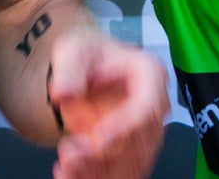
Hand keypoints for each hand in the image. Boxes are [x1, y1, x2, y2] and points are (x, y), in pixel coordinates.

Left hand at [47, 28, 167, 178]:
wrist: (86, 73)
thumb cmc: (88, 59)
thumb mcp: (74, 52)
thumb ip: (69, 71)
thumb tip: (63, 91)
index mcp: (149, 74)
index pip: (147, 106)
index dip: (125, 126)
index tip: (99, 140)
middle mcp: (155, 106)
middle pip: (140, 141)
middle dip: (103, 154)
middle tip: (68, 152)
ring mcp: (147, 133)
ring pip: (133, 164)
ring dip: (99, 171)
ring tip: (65, 165)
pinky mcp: (134, 153)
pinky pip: (123, 173)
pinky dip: (96, 176)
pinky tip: (68, 174)